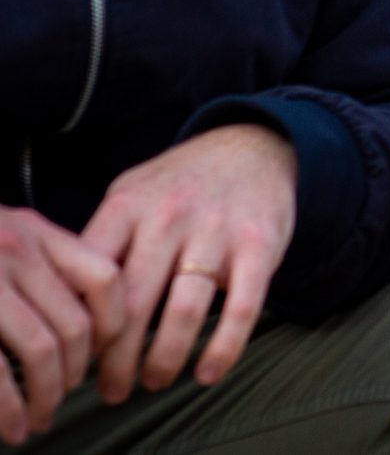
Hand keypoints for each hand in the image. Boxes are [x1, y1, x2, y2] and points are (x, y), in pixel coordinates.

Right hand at [0, 206, 123, 443]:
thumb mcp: (2, 234)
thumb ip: (40, 265)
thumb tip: (84, 330)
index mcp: (36, 232)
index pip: (104, 280)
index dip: (112, 327)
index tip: (100, 357)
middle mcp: (16, 250)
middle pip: (74, 325)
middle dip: (72, 377)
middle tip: (60, 402)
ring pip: (41, 350)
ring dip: (45, 397)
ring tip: (36, 420)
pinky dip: (8, 405)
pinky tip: (9, 424)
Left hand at [81, 123, 294, 401]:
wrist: (253, 146)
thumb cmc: (180, 185)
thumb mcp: (130, 194)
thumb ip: (101, 243)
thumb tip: (69, 309)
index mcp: (128, 206)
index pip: (91, 279)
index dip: (82, 328)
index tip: (80, 359)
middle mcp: (170, 216)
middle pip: (133, 303)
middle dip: (117, 359)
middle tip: (112, 389)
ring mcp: (217, 231)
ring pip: (184, 310)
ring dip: (164, 359)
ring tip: (154, 381)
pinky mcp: (260, 245)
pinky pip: (243, 307)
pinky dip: (224, 348)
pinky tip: (209, 373)